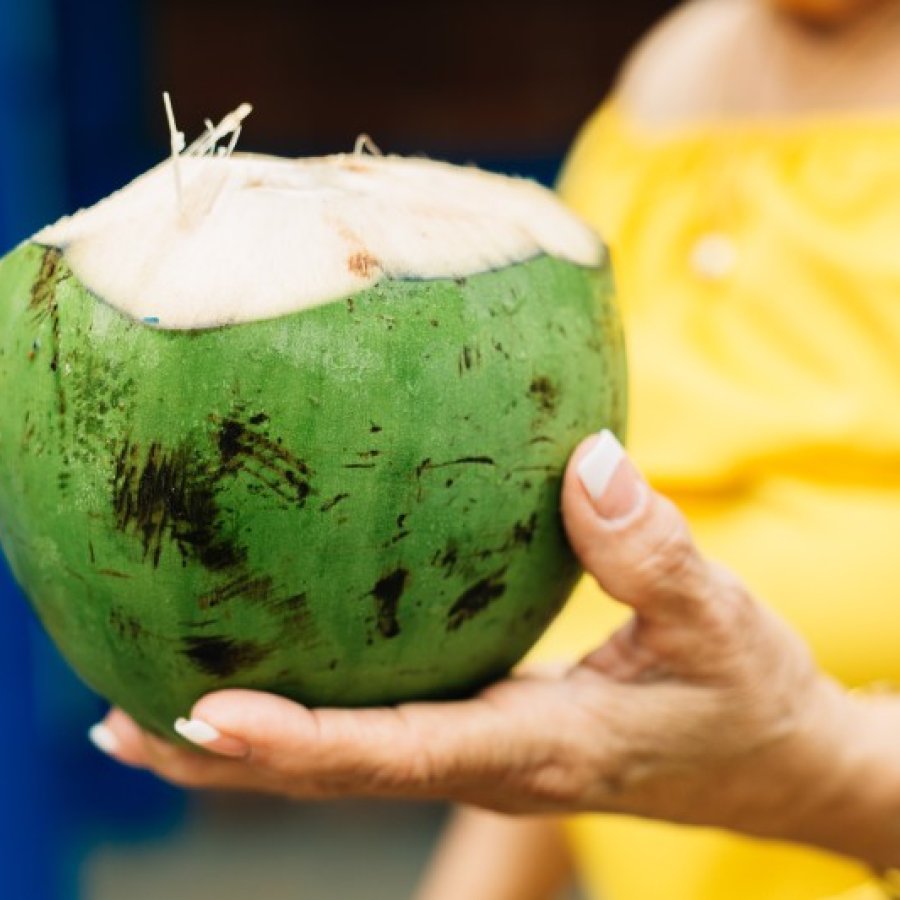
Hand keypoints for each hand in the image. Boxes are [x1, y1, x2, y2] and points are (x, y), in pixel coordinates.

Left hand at [91, 431, 887, 859]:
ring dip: (249, 743)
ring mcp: (487, 752)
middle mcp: (490, 760)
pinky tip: (277, 668)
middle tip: (113, 722)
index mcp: (534, 749)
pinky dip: (312, 713)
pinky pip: (385, 724)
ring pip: (348, 757)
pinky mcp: (495, 730)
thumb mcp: (723, 620)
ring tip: (148, 703)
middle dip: (224, 759)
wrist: (782, 762)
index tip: (191, 710)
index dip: (292, 742)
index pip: (390, 756)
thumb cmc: (751, 700)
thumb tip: (584, 459)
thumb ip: (652, 547)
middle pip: (334, 775)